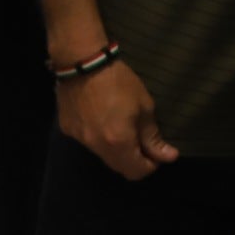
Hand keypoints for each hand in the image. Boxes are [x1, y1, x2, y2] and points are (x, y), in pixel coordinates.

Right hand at [56, 61, 179, 179]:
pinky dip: (99, 137)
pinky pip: (88, 141)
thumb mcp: (144, 107)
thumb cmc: (119, 81)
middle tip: (142, 141)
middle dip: (134, 160)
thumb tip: (167, 156)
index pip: (137, 172)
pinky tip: (99, 117)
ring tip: (120, 126)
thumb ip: (153, 137)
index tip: (157, 151)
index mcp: (119, 143)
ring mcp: (79, 138)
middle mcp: (97, 146)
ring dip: (116, 149)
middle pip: (119, 168)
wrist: (82, 62)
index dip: (151, 165)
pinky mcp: (67, 128)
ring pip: (103, 155)